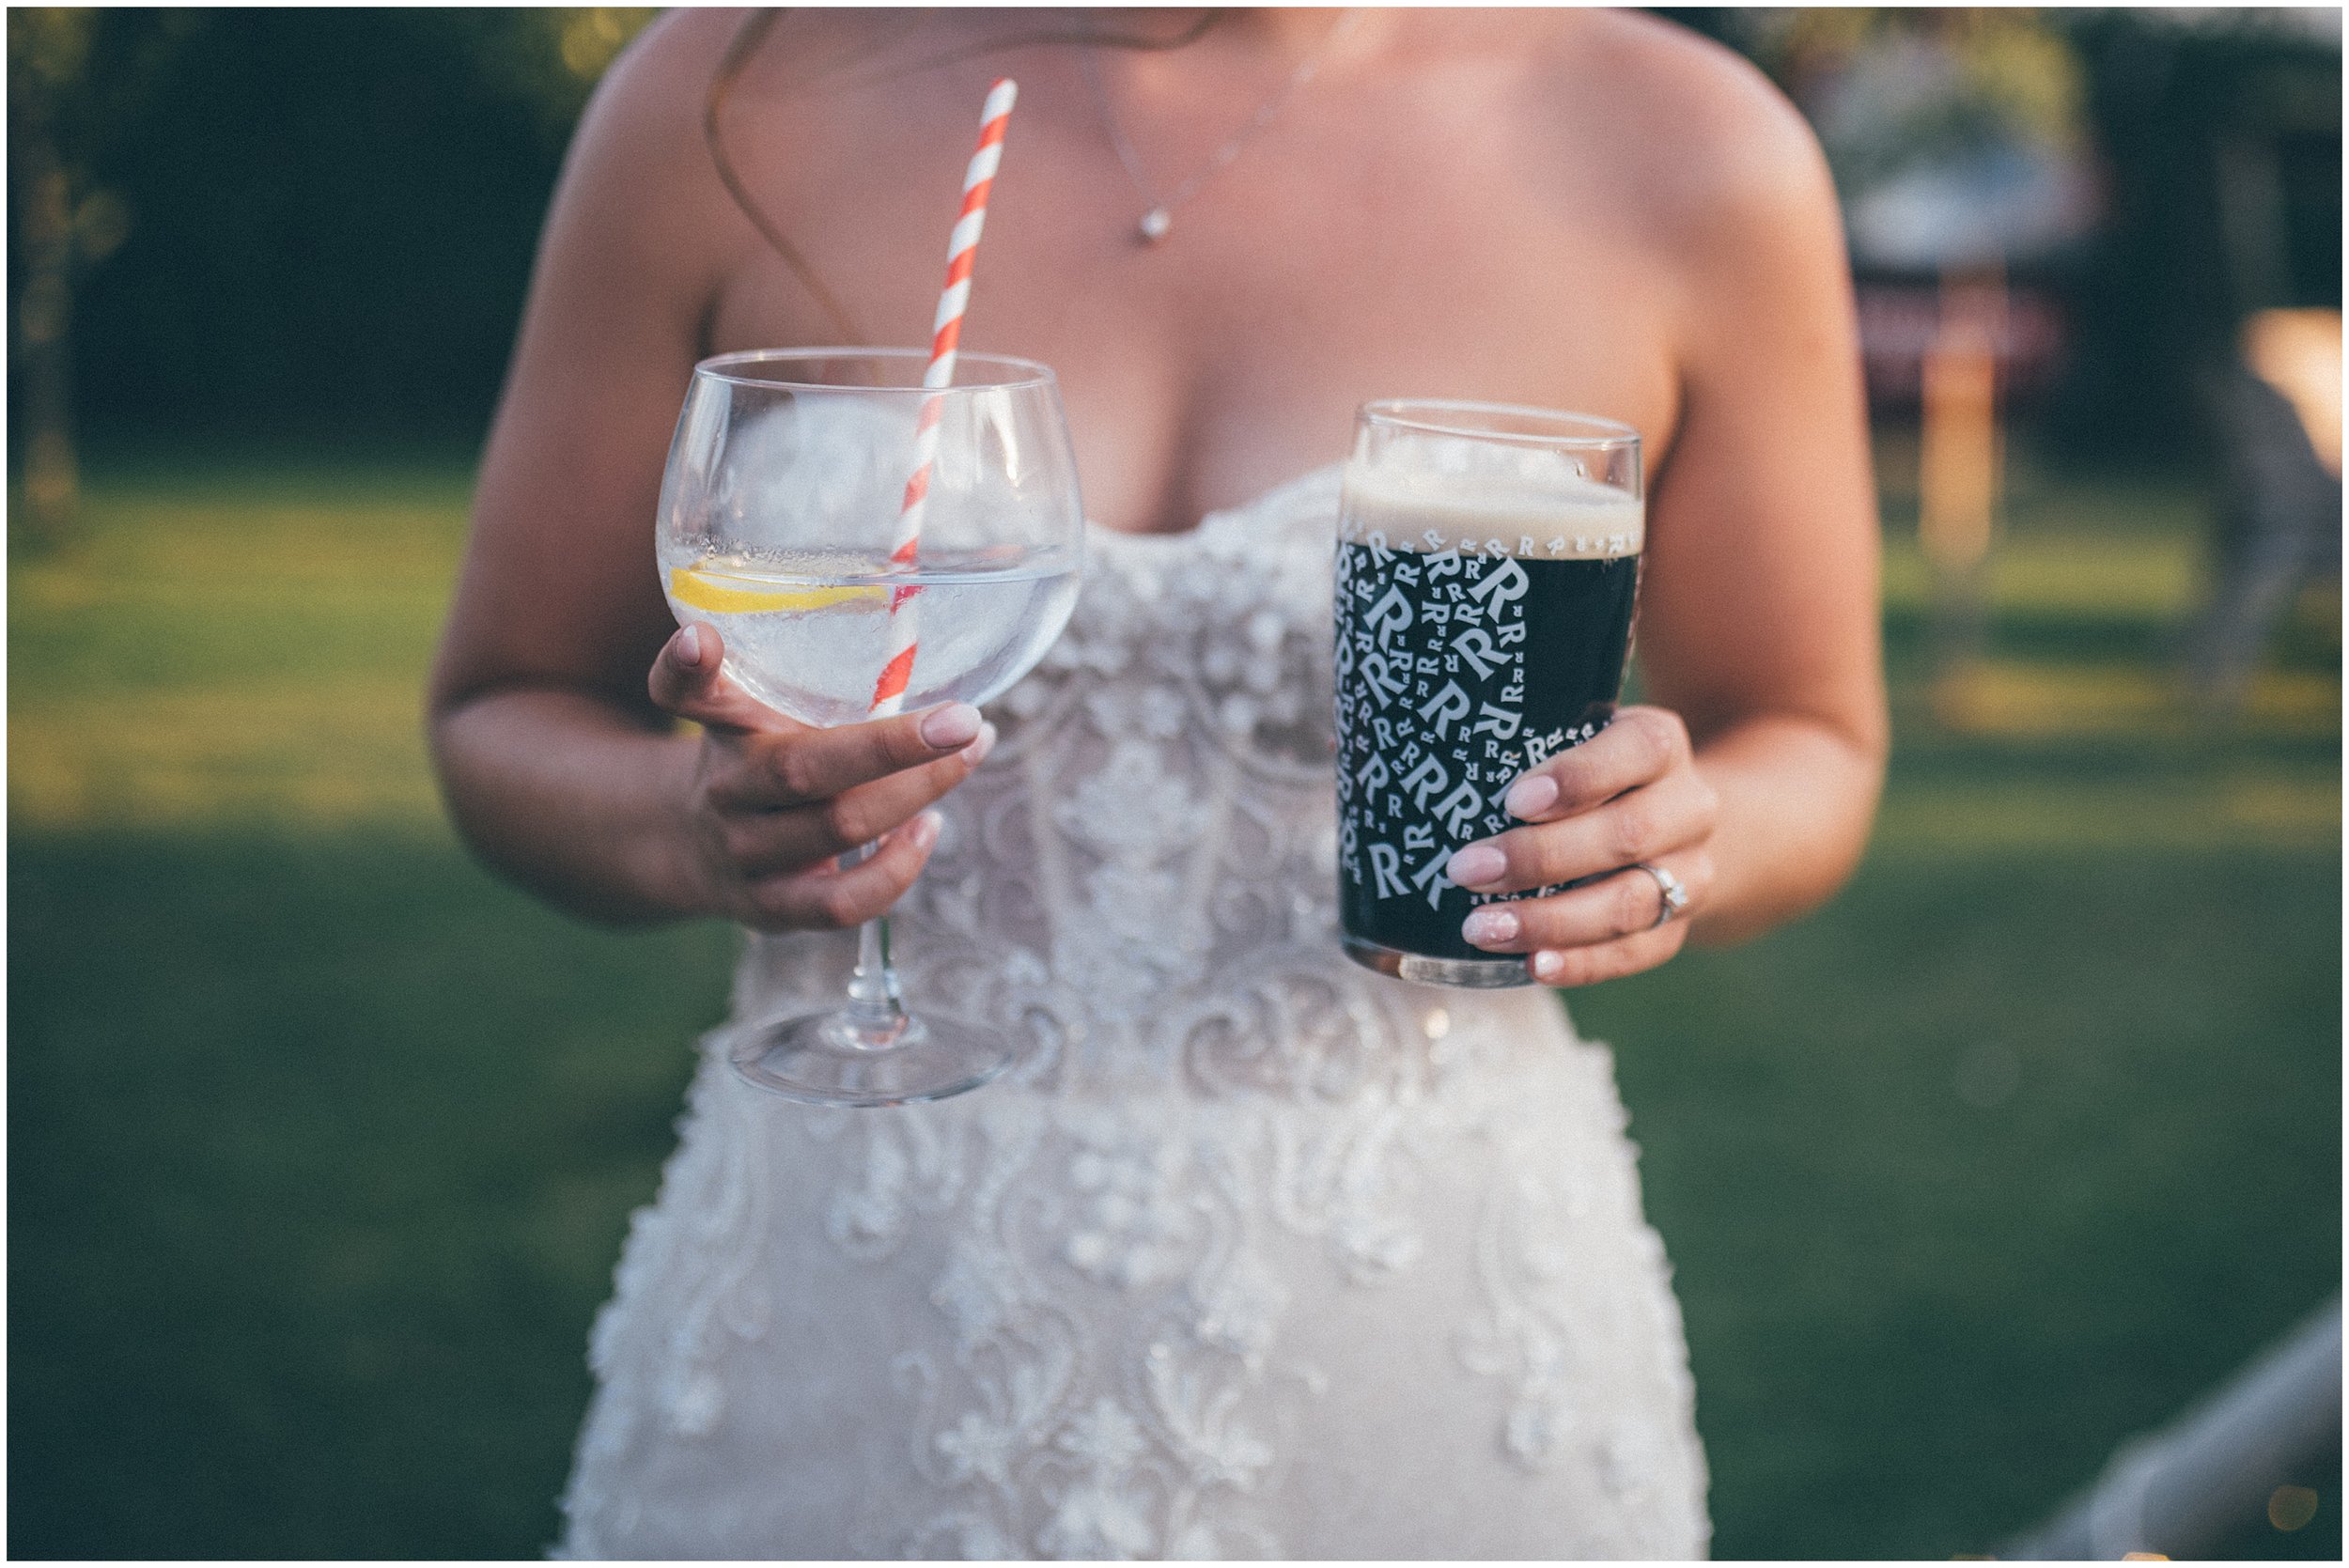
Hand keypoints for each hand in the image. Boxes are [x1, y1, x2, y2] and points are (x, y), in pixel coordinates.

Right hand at [647, 624, 994, 931]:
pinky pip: (841, 902)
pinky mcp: (770, 908)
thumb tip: (907, 633)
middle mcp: (723, 790)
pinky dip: (898, 868)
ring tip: (968, 757)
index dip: (686, 667)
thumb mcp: (753, 706)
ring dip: (917, 794)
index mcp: (719, 726)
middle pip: (803, 769)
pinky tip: (930, 827)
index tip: (702, 639)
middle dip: (893, 746)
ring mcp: (744, 854)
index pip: (683, 693)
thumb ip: (800, 671)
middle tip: (965, 719)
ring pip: (837, 828)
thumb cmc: (754, 757)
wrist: (693, 846)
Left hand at [1443, 705, 1717, 986]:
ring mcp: (1690, 872)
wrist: (1668, 819)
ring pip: (1629, 902)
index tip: (1514, 801)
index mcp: (1659, 745)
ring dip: (1550, 920)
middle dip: (1540, 857)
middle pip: (1627, 834)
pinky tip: (1533, 964)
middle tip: (1466, 871)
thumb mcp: (1573, 739)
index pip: (1636, 752)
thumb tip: (1429, 773)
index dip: (1578, 778)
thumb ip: (1527, 748)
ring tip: (1481, 927)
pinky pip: (1635, 952)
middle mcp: (1689, 807)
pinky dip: (1583, 962)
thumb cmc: (1590, 773)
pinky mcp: (1676, 926)